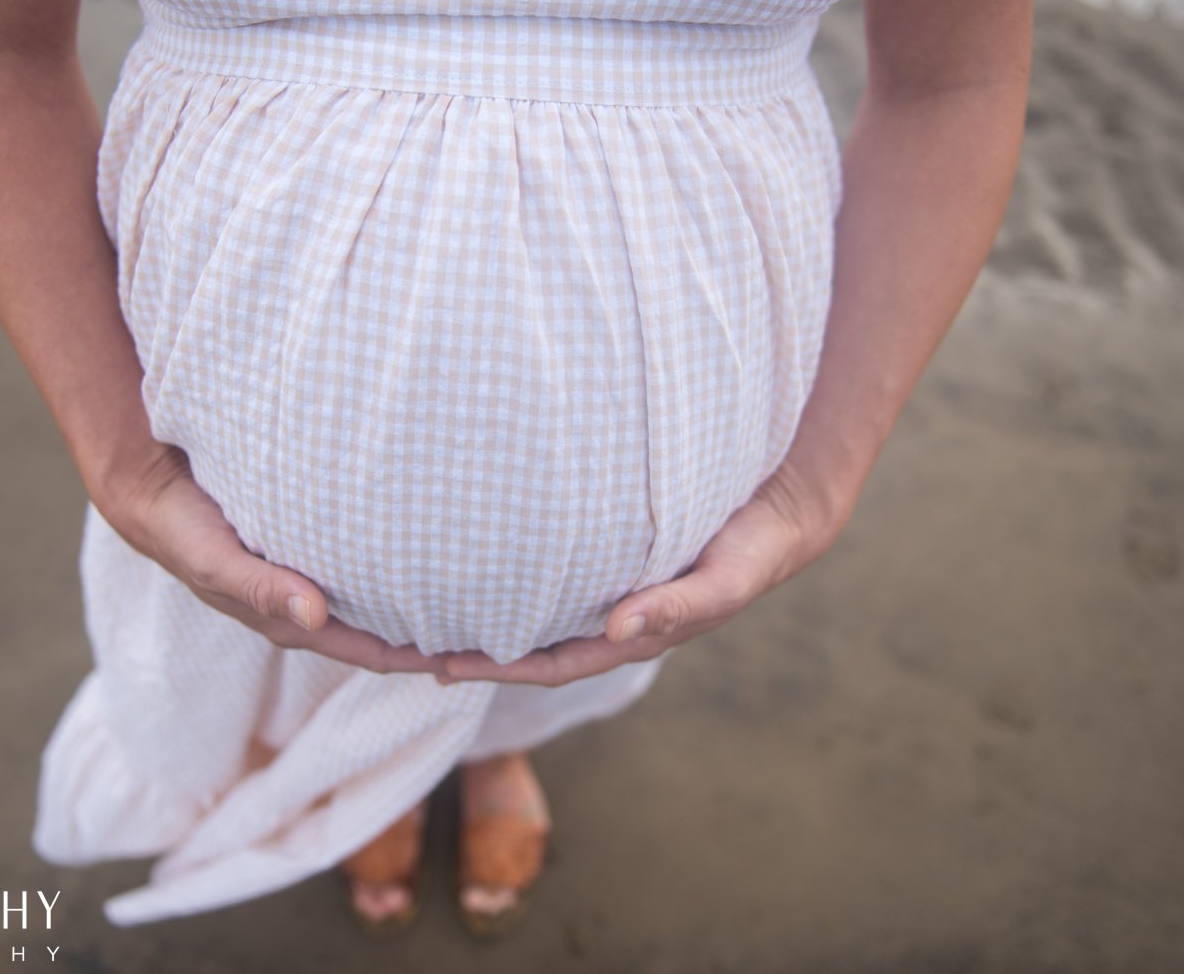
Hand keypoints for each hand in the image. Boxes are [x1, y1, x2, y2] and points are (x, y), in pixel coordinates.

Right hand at [99, 444, 452, 675]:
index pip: (379, 652)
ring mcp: (313, 582)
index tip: (485, 657)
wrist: (155, 492)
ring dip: (428, 600)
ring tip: (486, 589)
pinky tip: (437, 544)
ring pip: (384, 601)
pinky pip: (370, 565)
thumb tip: (315, 617)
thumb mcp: (217, 560)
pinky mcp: (313, 548)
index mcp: (296, 622)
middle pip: (391, 633)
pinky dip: (404, 563)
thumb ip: (260, 588)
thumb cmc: (187, 531)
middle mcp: (313, 609)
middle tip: (508, 627)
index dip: (429, 659)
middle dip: (443, 636)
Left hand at [438, 460, 848, 686]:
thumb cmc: (749, 552)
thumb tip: (618, 628)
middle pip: (528, 645)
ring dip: (481, 617)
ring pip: (531, 613)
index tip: (443, 665)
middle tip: (407, 648)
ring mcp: (605, 591)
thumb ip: (678, 606)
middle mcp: (608, 619)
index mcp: (629, 635)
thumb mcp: (721, 581)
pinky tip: (472, 564)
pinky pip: (546, 577)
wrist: (776, 516)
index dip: (498, 668)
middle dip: (473, 651)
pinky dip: (508, 579)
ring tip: (422, 612)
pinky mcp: (605, 557)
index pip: (550, 663)